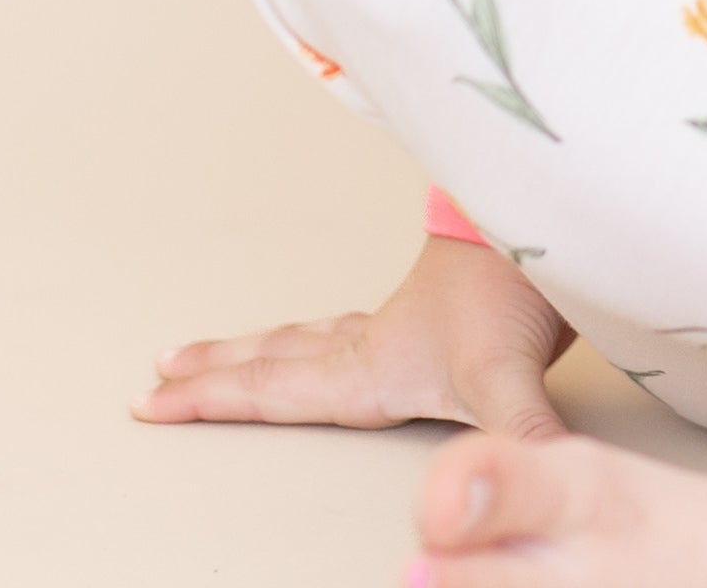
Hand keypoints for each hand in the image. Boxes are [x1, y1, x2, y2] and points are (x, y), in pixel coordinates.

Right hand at [133, 231, 574, 435]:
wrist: (553, 216)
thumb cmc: (522, 284)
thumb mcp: (512, 376)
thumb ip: (516, 441)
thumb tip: (529, 491)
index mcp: (373, 366)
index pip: (274, 388)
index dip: (211, 398)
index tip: (152, 400)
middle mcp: (377, 341)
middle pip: (277, 356)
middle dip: (215, 368)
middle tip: (160, 370)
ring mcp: (404, 318)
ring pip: (310, 335)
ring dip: (260, 345)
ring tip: (219, 348)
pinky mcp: (433, 307)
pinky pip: (350, 323)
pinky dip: (320, 332)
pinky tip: (338, 332)